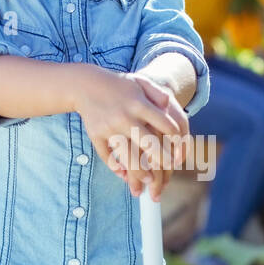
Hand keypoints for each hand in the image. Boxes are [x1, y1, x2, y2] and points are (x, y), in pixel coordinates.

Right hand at [77, 65, 188, 201]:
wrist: (85, 84)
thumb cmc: (119, 86)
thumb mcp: (140, 83)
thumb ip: (157, 93)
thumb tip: (169, 104)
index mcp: (140, 105)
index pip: (165, 126)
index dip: (176, 142)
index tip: (178, 153)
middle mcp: (126, 117)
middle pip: (149, 145)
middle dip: (161, 161)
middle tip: (169, 168)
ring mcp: (110, 128)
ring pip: (128, 156)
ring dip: (140, 172)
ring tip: (149, 181)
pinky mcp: (96, 135)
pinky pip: (107, 156)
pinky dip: (115, 168)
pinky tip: (123, 174)